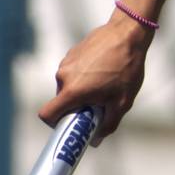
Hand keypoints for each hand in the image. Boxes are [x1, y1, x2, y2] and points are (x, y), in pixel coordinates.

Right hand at [38, 16, 151, 143]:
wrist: (127, 34)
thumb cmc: (126, 68)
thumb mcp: (122, 102)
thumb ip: (108, 124)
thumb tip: (96, 140)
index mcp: (72, 91)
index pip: (47, 114)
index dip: (54, 124)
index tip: (69, 125)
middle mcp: (63, 77)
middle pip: (61, 101)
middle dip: (76, 107)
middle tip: (96, 106)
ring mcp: (66, 63)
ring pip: (68, 85)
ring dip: (81, 90)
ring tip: (105, 84)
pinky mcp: (72, 53)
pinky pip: (73, 72)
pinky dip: (84, 76)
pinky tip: (104, 70)